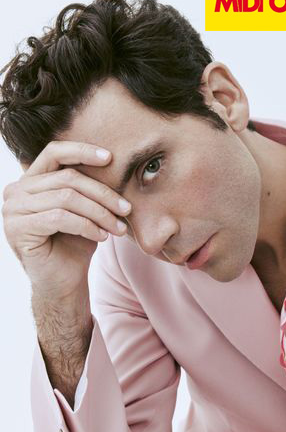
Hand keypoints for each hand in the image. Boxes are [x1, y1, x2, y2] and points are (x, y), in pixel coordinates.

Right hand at [2, 140, 131, 297]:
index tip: (111, 158)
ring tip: (118, 228)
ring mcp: (12, 209)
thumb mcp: (85, 209)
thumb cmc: (75, 243)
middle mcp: (16, 191)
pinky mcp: (18, 229)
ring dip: (99, 212)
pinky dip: (87, 226)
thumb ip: (88, 185)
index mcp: (31, 180)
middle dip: (103, 194)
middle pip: (68, 178)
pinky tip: (102, 237)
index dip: (83, 150)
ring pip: (67, 198)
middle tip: (126, 209)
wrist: (64, 281)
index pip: (55, 152)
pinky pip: (60, 218)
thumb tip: (114, 160)